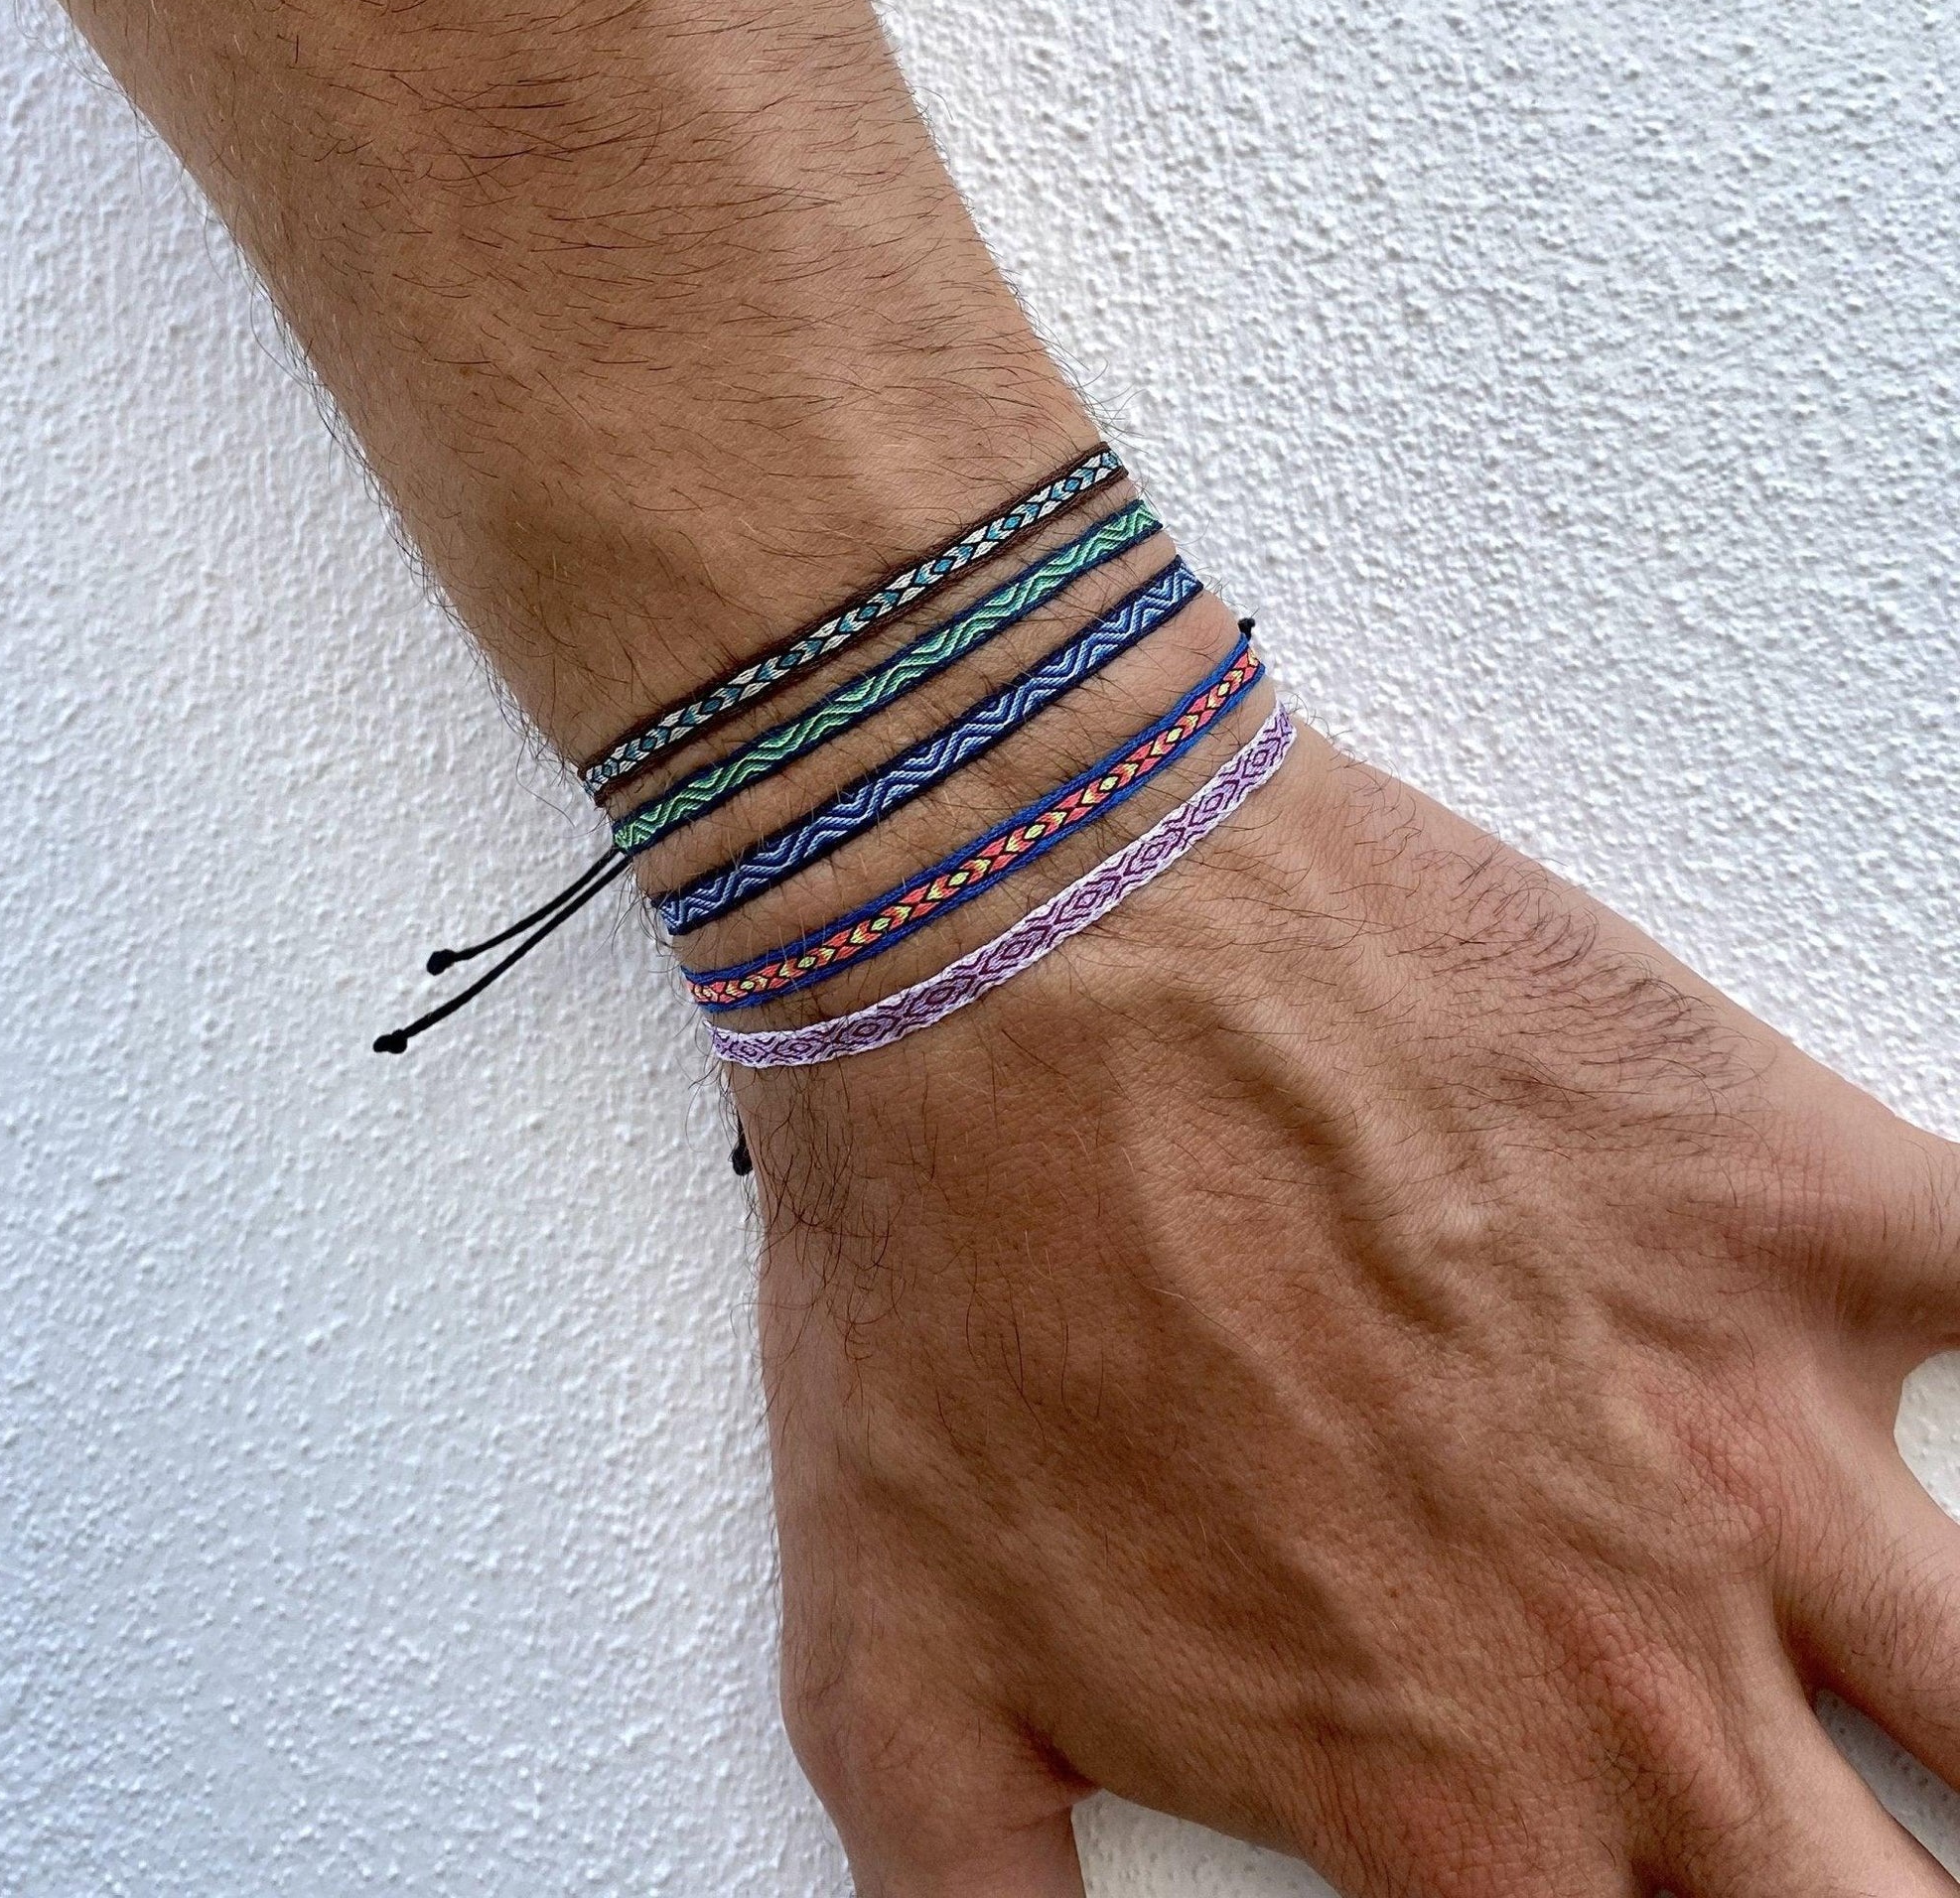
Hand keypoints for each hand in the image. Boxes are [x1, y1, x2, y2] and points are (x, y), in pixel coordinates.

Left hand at [741, 720, 1959, 1897]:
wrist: (1015, 942)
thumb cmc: (951, 1261)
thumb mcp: (890, 1664)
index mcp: (1442, 1790)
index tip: (1623, 1889)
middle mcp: (1632, 1649)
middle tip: (1808, 1853)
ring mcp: (1749, 1417)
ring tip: (1908, 1708)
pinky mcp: (1787, 1198)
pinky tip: (1939, 1366)